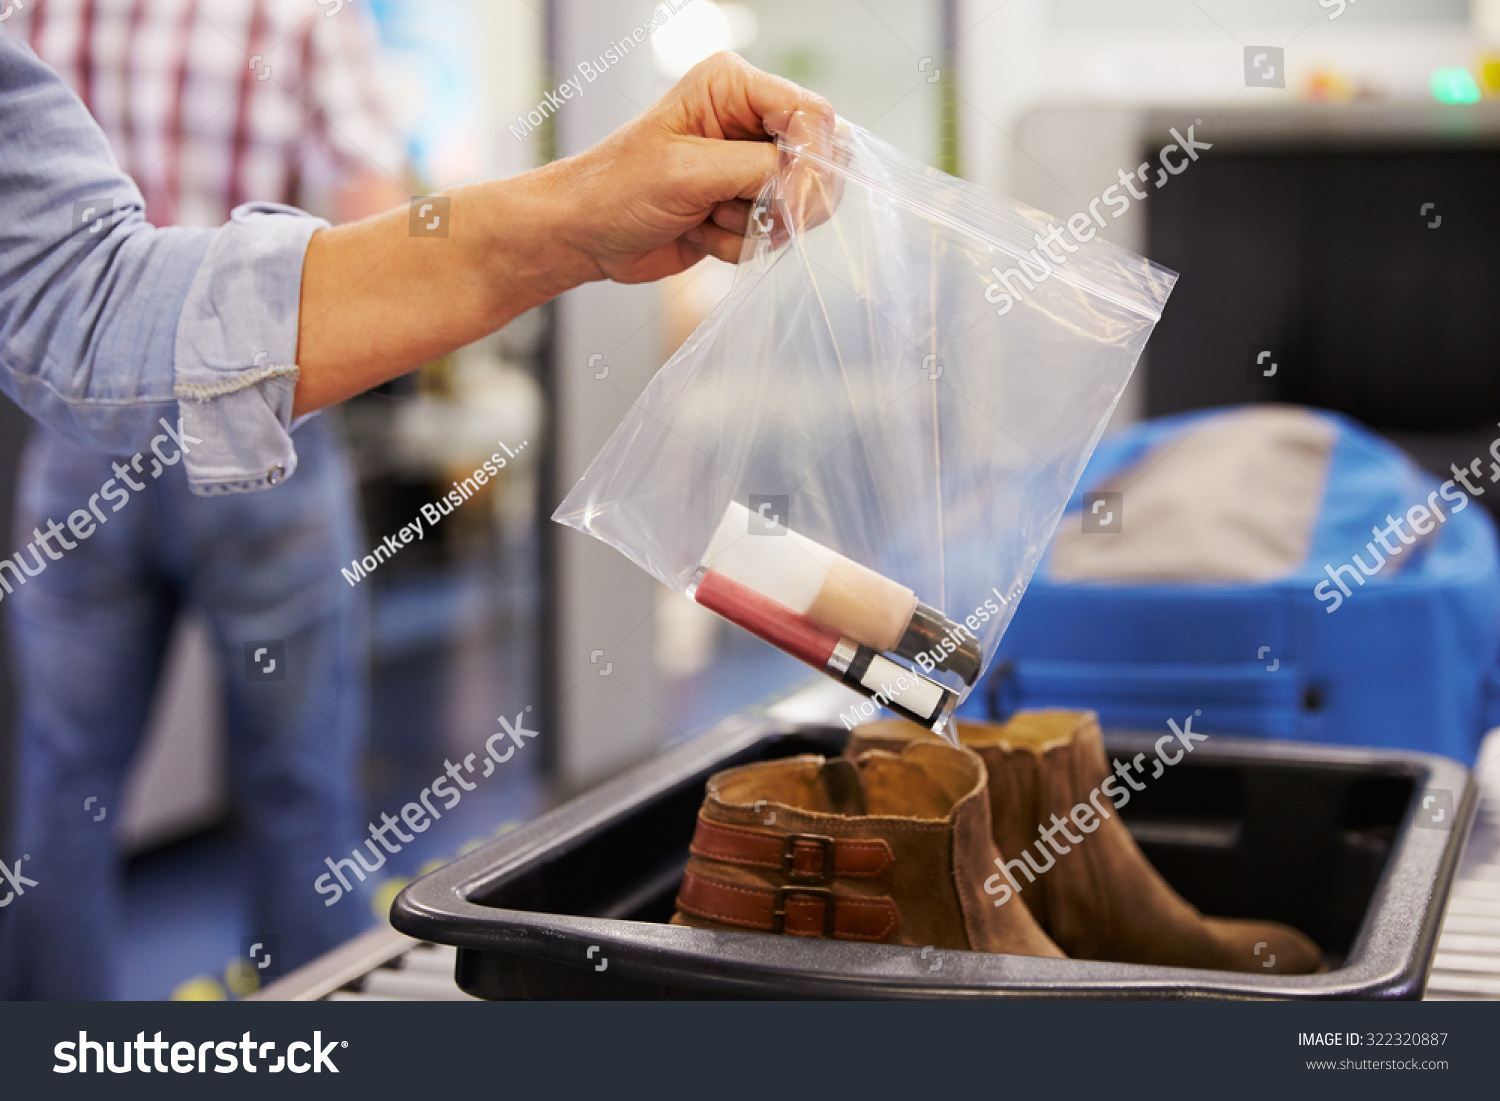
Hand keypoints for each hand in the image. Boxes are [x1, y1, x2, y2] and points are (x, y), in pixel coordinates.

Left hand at [546, 51, 833, 283]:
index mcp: (733, 86)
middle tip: (731, 210)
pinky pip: (775, 233)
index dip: (811, 161)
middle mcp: (748, 120)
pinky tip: (699, 231)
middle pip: (818, 160)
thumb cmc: (616, 189)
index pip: (811, 114)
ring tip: (705, 216)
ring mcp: (750, 165)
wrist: (584, 235)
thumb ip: (758, 170)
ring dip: (754, 225)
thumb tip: (810, 183)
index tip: (789, 203)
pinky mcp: (746, 205)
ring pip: (801, 205)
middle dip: (782, 199)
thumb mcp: (688, 172)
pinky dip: (740, 244)